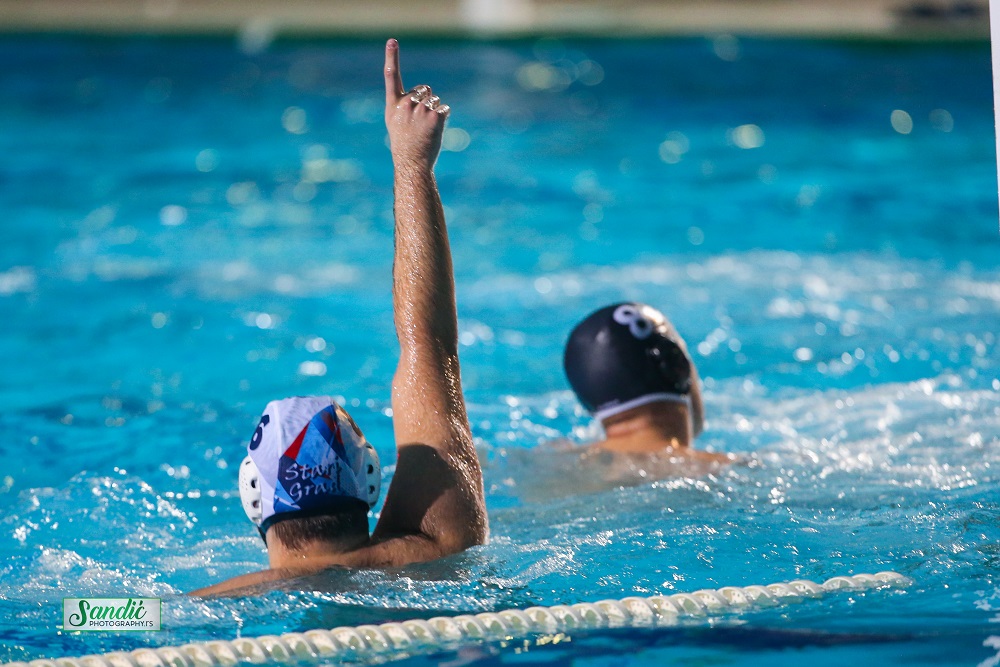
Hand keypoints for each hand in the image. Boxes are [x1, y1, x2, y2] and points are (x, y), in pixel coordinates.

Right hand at [384, 39, 449, 170]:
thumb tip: (423, 93)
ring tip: (425, 129)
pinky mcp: (434, 117)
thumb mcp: (396, 121)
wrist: (412, 162)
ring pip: (435, 100)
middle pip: (424, 90)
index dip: (392, 57)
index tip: (392, 41)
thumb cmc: (404, 142)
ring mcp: (420, 110)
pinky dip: (443, 118)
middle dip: (426, 100)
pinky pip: (444, 109)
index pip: (391, 76)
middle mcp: (405, 104)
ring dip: (434, 112)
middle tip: (419, 122)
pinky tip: (434, 131)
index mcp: (393, 104)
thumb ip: (404, 104)